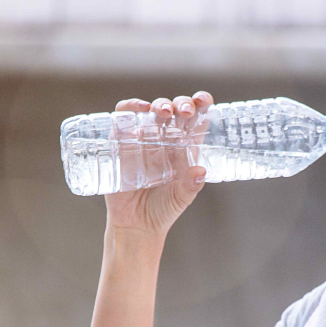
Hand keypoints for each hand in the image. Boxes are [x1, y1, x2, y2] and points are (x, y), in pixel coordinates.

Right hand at [103, 91, 213, 237]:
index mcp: (185, 149)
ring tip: (163, 111)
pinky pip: (123, 119)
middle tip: (184, 110)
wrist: (135, 226)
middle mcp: (165, 140)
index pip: (195, 120)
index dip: (201, 105)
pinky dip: (129, 108)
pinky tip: (137, 108)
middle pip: (175, 111)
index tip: (204, 100)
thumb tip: (200, 171)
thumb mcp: (180, 199)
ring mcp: (143, 140)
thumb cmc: (162, 211)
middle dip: (181, 103)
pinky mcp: (121, 144)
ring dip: (159, 104)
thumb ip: (190, 186)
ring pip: (152, 111)